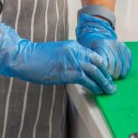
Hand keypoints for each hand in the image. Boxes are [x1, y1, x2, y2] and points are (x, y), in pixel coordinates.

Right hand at [0, 23, 115, 94]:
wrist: (26, 58)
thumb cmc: (37, 57)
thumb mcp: (57, 52)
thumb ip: (69, 57)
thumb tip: (77, 68)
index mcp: (73, 46)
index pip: (93, 55)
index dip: (101, 66)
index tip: (105, 73)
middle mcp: (76, 51)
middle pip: (97, 63)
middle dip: (106, 75)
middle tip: (111, 84)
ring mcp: (73, 61)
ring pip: (95, 72)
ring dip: (104, 82)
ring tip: (109, 90)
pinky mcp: (69, 72)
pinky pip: (87, 80)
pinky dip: (94, 86)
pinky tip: (98, 91)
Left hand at [76, 12, 130, 78]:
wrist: (98, 35)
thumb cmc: (91, 47)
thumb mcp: (87, 52)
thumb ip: (90, 62)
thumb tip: (92, 77)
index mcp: (102, 45)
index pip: (104, 64)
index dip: (103, 73)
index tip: (100, 79)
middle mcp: (113, 45)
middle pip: (113, 67)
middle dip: (109, 76)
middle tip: (105, 81)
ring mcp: (122, 48)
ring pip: (121, 68)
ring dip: (116, 75)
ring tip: (111, 78)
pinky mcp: (127, 51)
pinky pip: (127, 66)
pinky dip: (123, 72)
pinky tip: (118, 74)